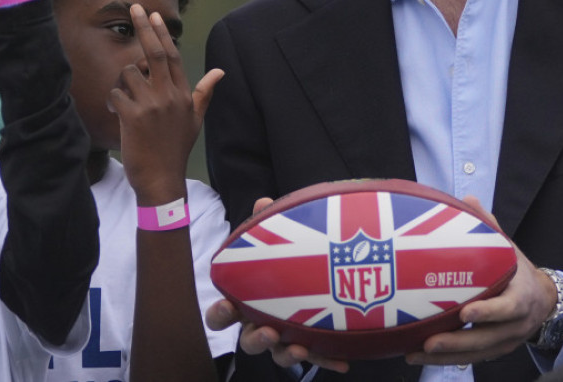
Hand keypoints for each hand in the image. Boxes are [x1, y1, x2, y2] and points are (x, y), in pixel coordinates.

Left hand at [110, 3, 223, 205]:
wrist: (162, 180)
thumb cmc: (176, 149)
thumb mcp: (195, 120)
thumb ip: (204, 92)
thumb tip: (220, 71)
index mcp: (183, 94)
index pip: (172, 55)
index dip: (161, 33)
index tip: (153, 15)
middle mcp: (169, 95)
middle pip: (154, 53)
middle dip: (143, 28)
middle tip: (134, 8)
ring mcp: (151, 105)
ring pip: (129, 73)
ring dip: (122, 81)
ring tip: (125, 100)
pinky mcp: (133, 116)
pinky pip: (116, 93)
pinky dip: (113, 100)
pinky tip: (117, 112)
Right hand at [204, 197, 351, 372]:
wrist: (321, 274)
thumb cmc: (287, 260)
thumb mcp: (278, 240)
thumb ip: (268, 225)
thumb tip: (264, 202)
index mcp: (247, 301)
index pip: (221, 315)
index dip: (220, 314)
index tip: (228, 305)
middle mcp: (261, 323)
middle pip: (248, 341)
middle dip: (256, 339)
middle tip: (269, 330)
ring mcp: (286, 337)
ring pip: (279, 354)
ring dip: (287, 354)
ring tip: (300, 347)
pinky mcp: (311, 345)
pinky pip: (317, 357)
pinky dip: (327, 359)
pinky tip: (343, 360)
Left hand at [405, 197, 556, 366]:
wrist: (545, 301)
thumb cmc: (518, 270)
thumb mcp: (509, 247)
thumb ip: (488, 225)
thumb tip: (468, 199)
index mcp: (522, 296)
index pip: (508, 308)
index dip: (489, 312)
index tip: (466, 312)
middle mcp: (517, 324)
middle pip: (487, 339)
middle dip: (457, 342)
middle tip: (429, 341)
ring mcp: (506, 341)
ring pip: (476, 354)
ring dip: (446, 357)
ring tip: (415, 354)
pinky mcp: (495, 351)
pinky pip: (471, 359)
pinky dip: (446, 361)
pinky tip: (419, 357)